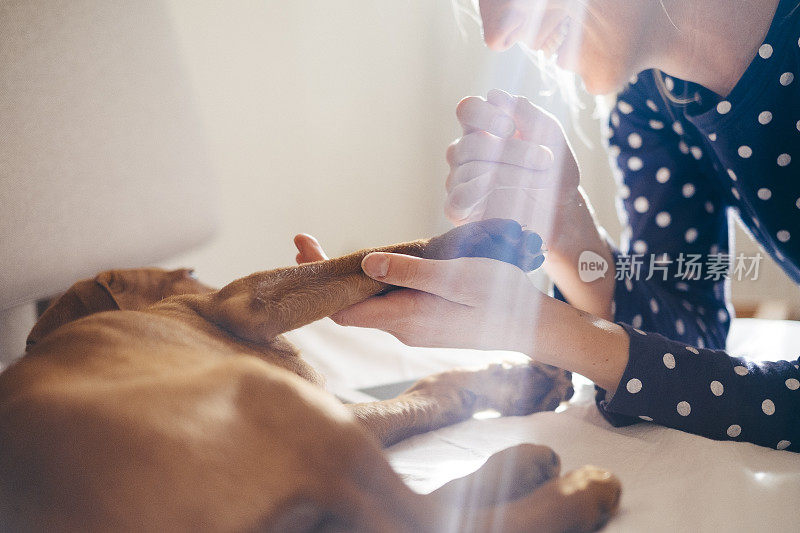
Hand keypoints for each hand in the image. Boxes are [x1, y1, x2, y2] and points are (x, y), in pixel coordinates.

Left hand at [296, 235, 541, 353]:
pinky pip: (387, 303)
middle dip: (325, 274)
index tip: (303, 249)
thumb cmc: (501, 298)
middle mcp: (403, 328)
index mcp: (406, 318)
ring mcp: (414, 327)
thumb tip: (366, 264)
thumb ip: (412, 273)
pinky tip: (369, 264)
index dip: (318, 281)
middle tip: (303, 240)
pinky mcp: (426, 321)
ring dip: (347, 278)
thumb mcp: (458, 277)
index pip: (343, 309)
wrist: (533, 328)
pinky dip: (370, 283)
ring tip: (326, 249)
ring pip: (368, 304)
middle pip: (350, 306)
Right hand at [446, 89, 579, 247]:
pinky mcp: (459, 210)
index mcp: (484, 129)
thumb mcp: (550, 137)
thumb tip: (493, 95)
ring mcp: (459, 181)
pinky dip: (477, 192)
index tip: (510, 128)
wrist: (562, 215)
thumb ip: (527, 113)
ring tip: (541, 180)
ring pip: (470, 169)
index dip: (483, 114)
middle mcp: (466, 152)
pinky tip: (499, 191)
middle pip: (471, 143)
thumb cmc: (554, 173)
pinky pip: (458, 196)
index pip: (467, 110)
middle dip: (512, 152)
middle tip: (545, 159)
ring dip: (511, 173)